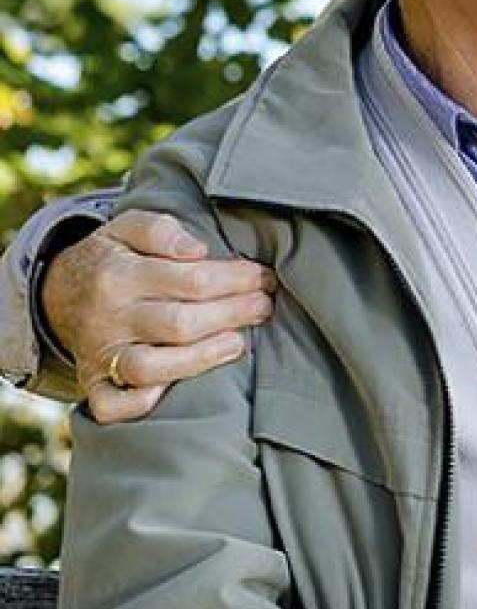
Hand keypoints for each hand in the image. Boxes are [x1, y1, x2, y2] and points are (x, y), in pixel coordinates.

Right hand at [47, 210, 276, 423]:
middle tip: (264, 306)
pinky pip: (111, 406)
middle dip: (233, 315)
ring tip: (238, 343)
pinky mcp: (93, 383)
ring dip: (201, 358)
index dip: (237, 279)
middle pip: (180, 324)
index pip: (192, 280)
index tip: (263, 276)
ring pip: (150, 367)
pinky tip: (173, 391)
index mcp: (119, 275)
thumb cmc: (111, 259)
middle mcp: (109, 318)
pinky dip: (139, 403)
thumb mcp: (125, 228)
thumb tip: (196, 249)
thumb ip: (159, 229)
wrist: (55, 294)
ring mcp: (100, 354)